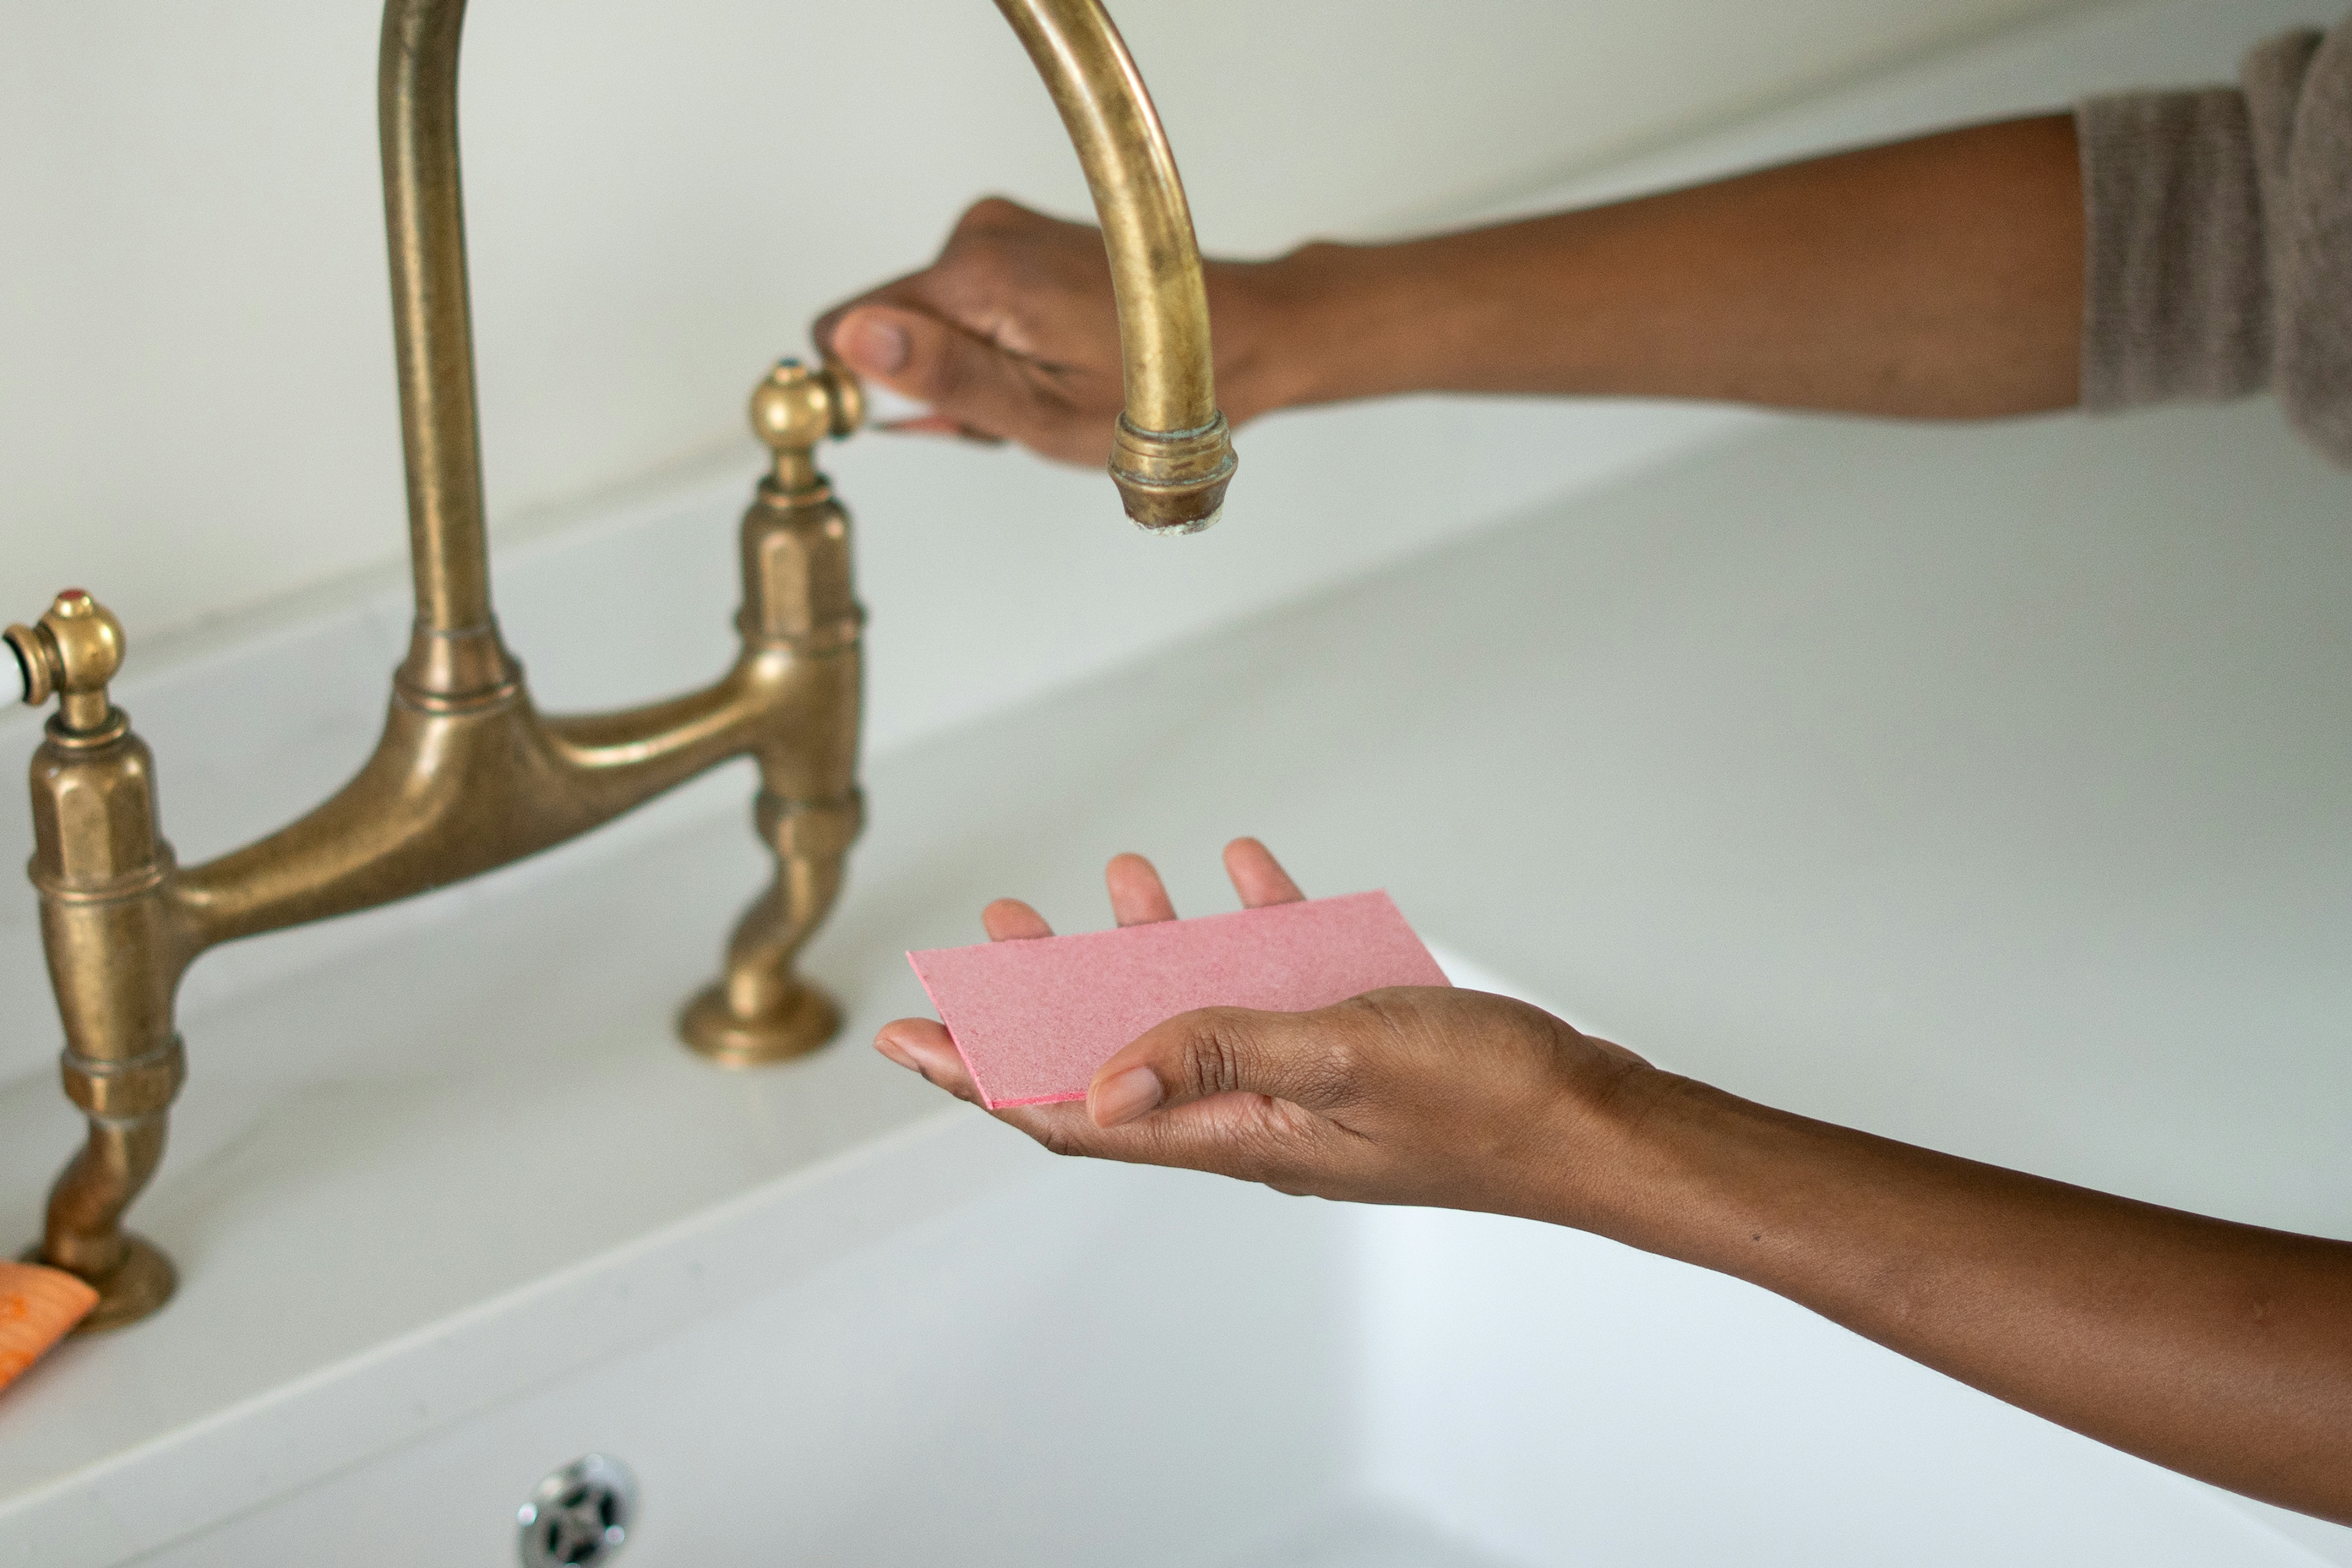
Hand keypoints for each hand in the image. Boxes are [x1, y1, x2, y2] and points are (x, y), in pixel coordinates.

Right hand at [812, 198, 1296, 466]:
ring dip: (975, 369)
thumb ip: (939, 377)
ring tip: (1047, 385)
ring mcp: (1000, 229)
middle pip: (894, 329)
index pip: (848, 329)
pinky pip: (968, 305)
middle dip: (941, 383)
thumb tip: (850, 338)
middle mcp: (980, 234)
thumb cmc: (1152, 390)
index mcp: (979, 275)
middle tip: (1019, 407)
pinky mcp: (1017, 237)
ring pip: (932, 322)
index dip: (880, 389)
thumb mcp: (1038, 413)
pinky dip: (998, 345)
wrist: (1236, 337)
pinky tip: (1052, 361)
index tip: (946, 417)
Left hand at [873, 837, 1657, 1221]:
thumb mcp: (1340, 1058)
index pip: (1073, 1113)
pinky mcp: (1356, 1042)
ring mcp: (1305, 1077)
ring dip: (1148, 947)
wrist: (1597, 1118)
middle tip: (995, 933)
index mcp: (1235, 1133)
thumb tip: (1095, 1083)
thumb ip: (1219, 1054)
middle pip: (1116, 1054)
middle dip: (1044, 995)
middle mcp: (1254, 1111)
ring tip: (1121, 879)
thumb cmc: (1486, 1105)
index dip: (982, 1073)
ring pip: (1197, 1008)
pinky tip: (1241, 871)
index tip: (910, 1037)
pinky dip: (1253, 926)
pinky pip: (1282, 980)